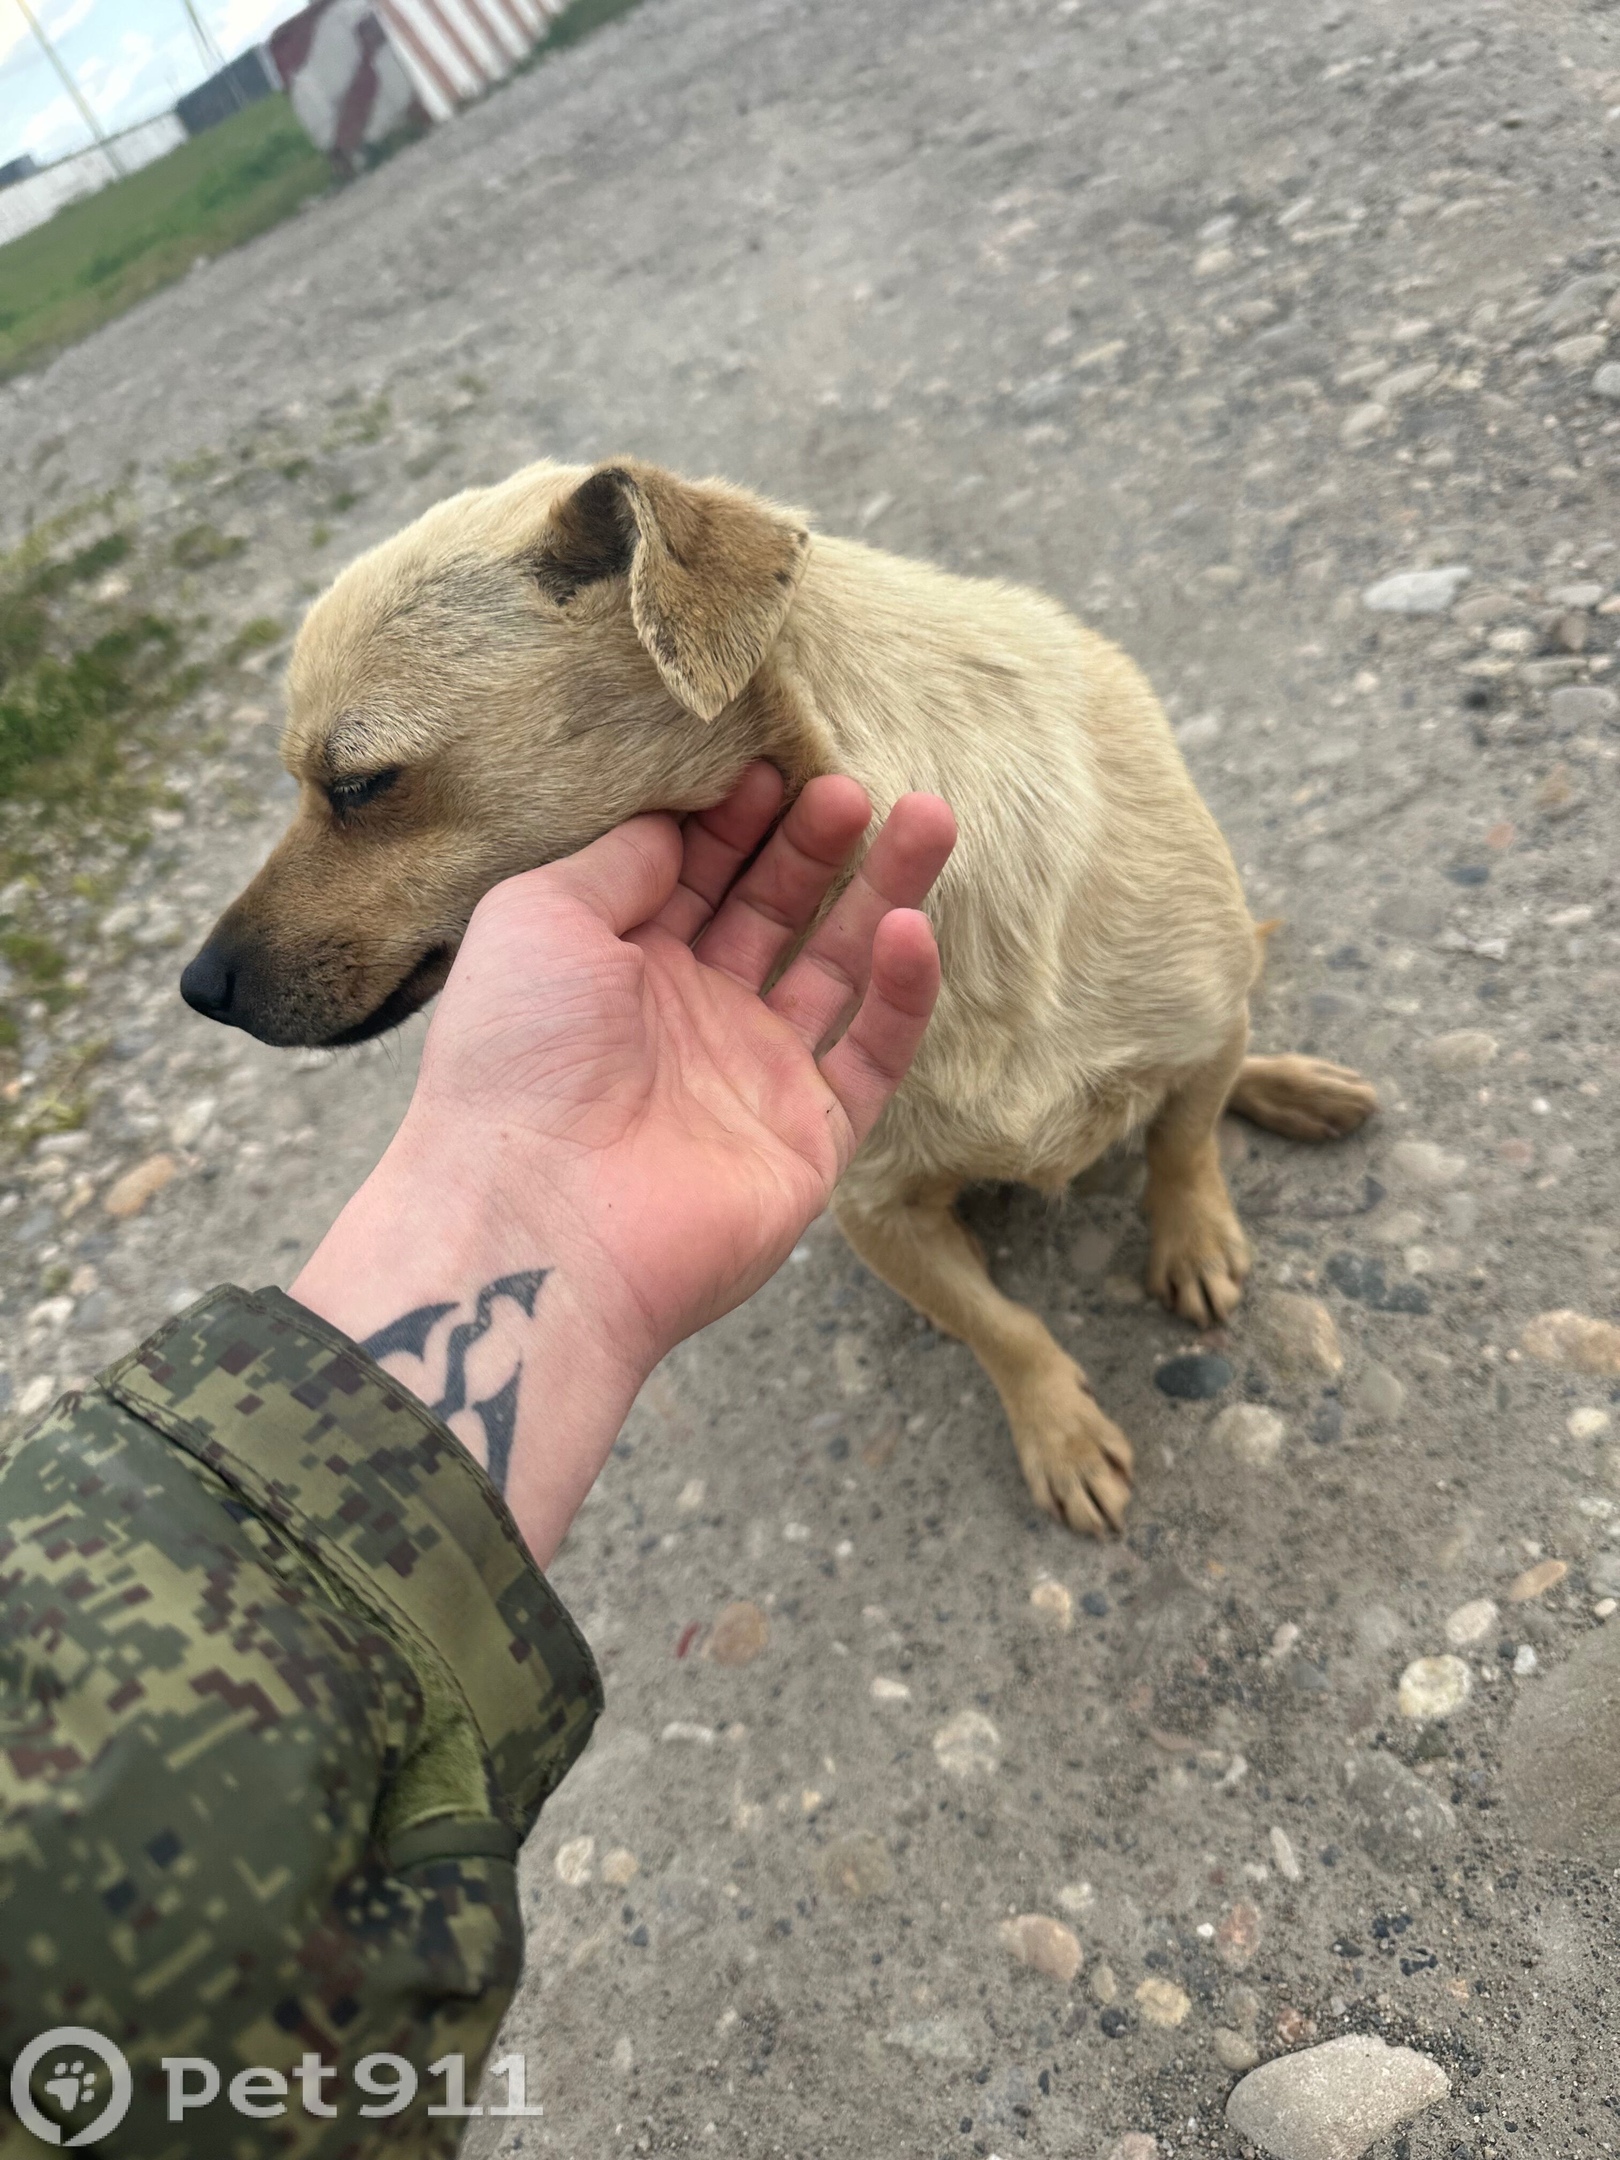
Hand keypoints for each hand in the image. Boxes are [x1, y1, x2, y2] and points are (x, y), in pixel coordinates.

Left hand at [293, 764, 955, 1561]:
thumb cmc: (515, 1057)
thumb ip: (618, 861)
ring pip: (837, 970)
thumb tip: (678, 821)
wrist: (537, 1219)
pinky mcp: (808, 1140)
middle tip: (851, 781)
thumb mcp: (538, 917)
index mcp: (615, 967)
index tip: (772, 763)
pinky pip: (872, 1056)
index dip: (736, 820)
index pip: (694, 875)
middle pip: (773, 912)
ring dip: (882, 894)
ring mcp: (753, 1080)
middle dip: (816, 844)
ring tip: (927, 815)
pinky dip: (899, 994)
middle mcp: (688, 1018)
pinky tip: (910, 929)